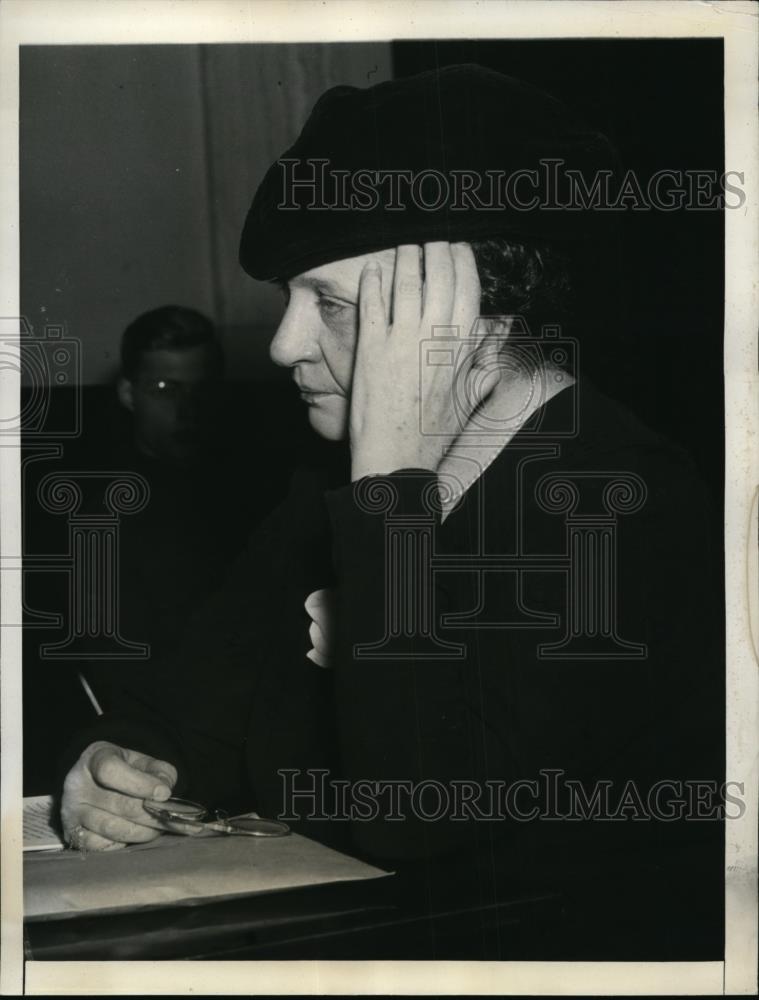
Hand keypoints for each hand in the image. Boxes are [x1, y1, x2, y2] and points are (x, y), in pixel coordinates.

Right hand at [61, 741, 177, 850]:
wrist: (96, 784)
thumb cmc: (125, 771)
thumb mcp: (143, 761)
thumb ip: (159, 771)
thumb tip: (164, 792)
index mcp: (94, 758)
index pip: (110, 770)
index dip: (140, 784)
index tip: (164, 793)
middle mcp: (77, 784)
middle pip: (119, 804)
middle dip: (152, 814)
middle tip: (171, 818)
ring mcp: (72, 811)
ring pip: (113, 828)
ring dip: (143, 832)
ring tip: (158, 828)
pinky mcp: (72, 834)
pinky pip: (102, 846)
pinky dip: (124, 843)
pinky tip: (135, 834)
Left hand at [350, 242, 500, 479]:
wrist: (396, 457)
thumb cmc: (433, 434)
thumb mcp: (470, 399)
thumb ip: (486, 365)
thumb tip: (500, 338)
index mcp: (462, 348)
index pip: (468, 290)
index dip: (463, 263)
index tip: (458, 248)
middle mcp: (434, 337)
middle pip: (439, 277)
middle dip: (436, 249)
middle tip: (431, 237)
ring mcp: (401, 340)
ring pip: (407, 283)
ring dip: (406, 258)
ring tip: (405, 245)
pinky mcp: (371, 347)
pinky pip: (372, 303)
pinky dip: (374, 282)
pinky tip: (374, 270)